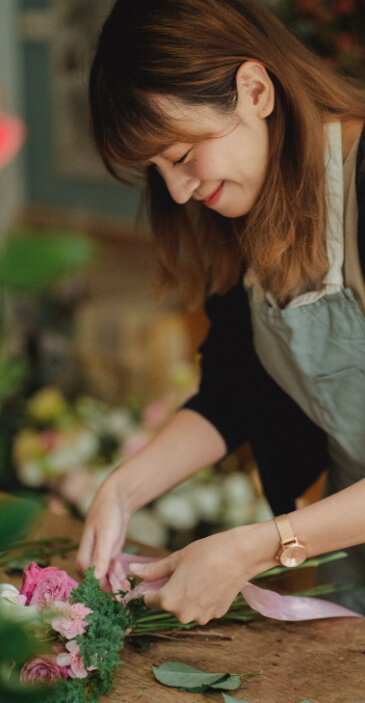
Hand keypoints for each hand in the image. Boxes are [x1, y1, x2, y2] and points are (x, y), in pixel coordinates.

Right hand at [76, 471, 129, 588]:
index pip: (91, 583)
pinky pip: (112, 574)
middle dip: (112, 589)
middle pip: (98, 585)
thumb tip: (95, 578)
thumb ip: (101, 557)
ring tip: (127, 583)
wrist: (116, 499)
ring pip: (106, 581)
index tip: (118, 590)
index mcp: (83, 559)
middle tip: (126, 588)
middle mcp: (88, 563)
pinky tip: (126, 579)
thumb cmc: (107, 514)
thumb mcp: (106, 536)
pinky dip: (118, 578)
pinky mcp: (108, 558)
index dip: (104, 589)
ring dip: (116, 584)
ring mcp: (99, 561)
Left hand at [129, 529, 252, 625]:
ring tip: (197, 575)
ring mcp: (202, 617)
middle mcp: (183, 614)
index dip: (151, 587)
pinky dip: (201, 598)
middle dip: (170, 591)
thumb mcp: (176, 559)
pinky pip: (201, 608)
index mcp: (169, 600)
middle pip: (167, 605)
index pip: (149, 600)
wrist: (239, 555)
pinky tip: (210, 581)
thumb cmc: (206, 553)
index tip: (159, 576)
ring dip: (186, 596)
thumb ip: (153, 570)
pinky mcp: (216, 615)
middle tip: (182, 571)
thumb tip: (132, 571)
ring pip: (185, 608)